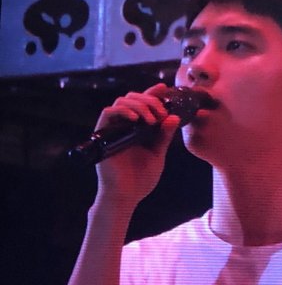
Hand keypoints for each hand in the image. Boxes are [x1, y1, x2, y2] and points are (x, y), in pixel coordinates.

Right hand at [94, 83, 180, 206]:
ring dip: (139, 104)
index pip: (143, 104)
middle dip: (149, 99)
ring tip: (151, 118)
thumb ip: (164, 137)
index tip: (165, 88)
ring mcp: (113, 130)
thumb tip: (174, 117)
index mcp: (138, 129)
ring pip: (121, 102)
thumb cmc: (140, 180)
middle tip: (161, 111)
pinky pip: (108, 113)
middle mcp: (125, 126)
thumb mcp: (158, 155)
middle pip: (132, 98)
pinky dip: (122, 112)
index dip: (152, 93)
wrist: (126, 196)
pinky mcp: (103, 135)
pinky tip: (136, 120)